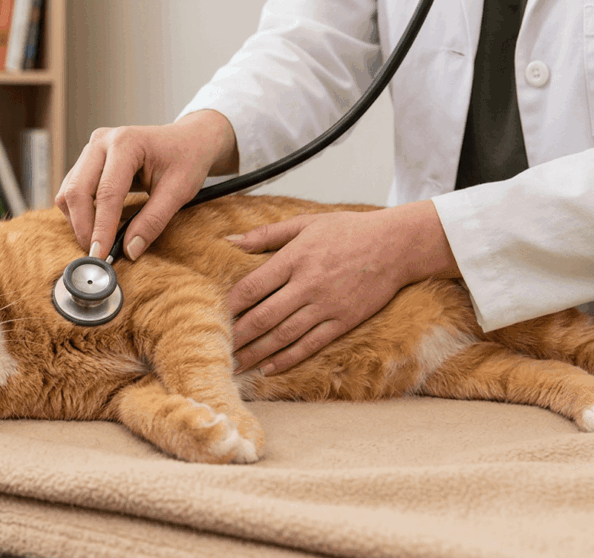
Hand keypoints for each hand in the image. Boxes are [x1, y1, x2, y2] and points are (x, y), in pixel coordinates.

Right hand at [56, 110, 238, 259]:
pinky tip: (98, 224)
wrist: (188, 139)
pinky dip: (80, 211)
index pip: (107, 192)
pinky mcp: (88, 160)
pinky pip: (72, 189)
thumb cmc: (186, 159)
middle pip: (77, 190)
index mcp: (126, 143)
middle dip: (83, 226)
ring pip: (69, 191)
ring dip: (78, 220)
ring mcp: (92, 149)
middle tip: (96, 253)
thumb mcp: (179, 191)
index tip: (101, 254)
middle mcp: (102, 142)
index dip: (101, 227)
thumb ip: (153, 221)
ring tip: (99, 240)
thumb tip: (130, 250)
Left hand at [226, 201, 458, 374]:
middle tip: (216, 349)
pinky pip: (310, 345)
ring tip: (236, 365)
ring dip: (256, 353)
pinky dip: (288, 359)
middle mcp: (308, 285)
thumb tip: (229, 241)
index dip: (230, 306)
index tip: (212, 317)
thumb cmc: (348, 230)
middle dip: (237, 336)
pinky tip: (269, 368)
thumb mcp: (305, 223)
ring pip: (283, 336)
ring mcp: (326, 306)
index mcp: (295, 258)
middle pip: (263, 317)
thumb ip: (266, 235)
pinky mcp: (343, 321)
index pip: (252, 287)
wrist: (396, 245)